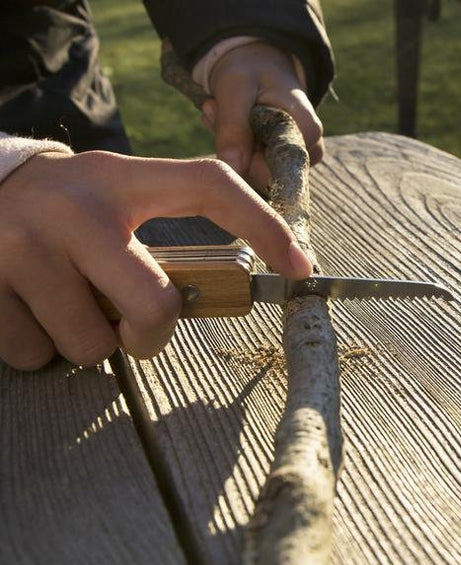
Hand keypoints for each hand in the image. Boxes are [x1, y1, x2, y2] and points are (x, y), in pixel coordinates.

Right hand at [0, 151, 311, 369]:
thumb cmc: (67, 207)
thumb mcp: (115, 198)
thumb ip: (162, 238)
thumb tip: (213, 295)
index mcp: (123, 180)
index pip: (209, 187)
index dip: (262, 225)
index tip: (300, 266)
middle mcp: (76, 209)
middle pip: (154, 306)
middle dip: (150, 334)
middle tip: (132, 323)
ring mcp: (25, 247)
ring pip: (91, 344)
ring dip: (89, 338)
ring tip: (67, 300)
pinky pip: (35, 354)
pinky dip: (40, 345)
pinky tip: (28, 306)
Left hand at [200, 41, 323, 191]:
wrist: (257, 63)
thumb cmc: (250, 69)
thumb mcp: (235, 89)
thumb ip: (233, 129)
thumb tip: (233, 171)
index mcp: (307, 131)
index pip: (272, 171)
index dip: (241, 155)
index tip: (220, 116)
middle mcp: (309, 151)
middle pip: (262, 175)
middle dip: (232, 147)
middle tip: (213, 108)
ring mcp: (297, 161)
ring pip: (253, 174)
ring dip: (229, 146)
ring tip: (219, 110)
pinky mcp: (281, 165)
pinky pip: (251, 171)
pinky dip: (232, 150)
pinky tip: (227, 124)